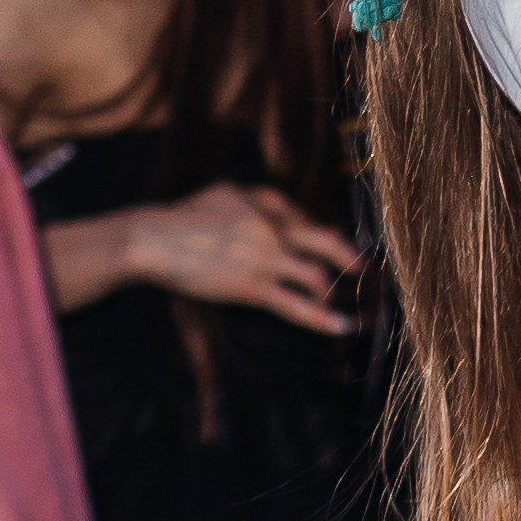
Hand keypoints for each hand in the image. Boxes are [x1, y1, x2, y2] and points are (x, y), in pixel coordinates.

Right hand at [132, 181, 361, 331]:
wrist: (152, 239)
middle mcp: (273, 226)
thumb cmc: (181, 219)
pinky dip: (322, 318)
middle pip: (327, 242)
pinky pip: (296, 305)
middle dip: (351, 260)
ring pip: (317, 276)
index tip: (339, 252)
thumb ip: (252, 201)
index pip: (307, 220)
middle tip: (367, 274)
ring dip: (335, 294)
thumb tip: (272, 208)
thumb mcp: (223, 194)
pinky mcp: (253, 286)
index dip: (327, 239)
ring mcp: (266, 257)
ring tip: (347, 308)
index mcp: (265, 201)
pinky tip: (341, 327)